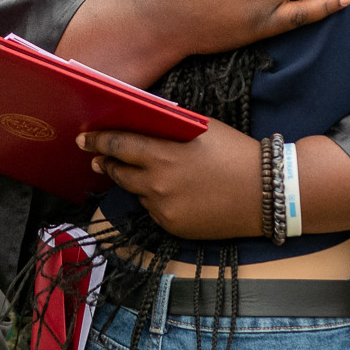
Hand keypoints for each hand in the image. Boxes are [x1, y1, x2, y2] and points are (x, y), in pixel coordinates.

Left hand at [79, 121, 264, 240]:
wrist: (265, 193)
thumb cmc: (235, 153)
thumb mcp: (201, 129)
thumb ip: (169, 128)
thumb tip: (142, 123)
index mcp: (163, 154)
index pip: (118, 145)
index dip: (98, 141)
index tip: (83, 139)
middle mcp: (157, 184)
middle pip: (119, 172)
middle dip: (107, 163)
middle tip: (99, 158)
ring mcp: (164, 209)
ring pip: (136, 192)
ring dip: (135, 181)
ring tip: (142, 172)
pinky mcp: (173, 227)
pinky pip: (154, 210)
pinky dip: (156, 199)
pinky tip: (172, 191)